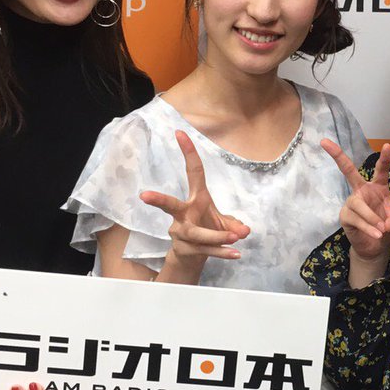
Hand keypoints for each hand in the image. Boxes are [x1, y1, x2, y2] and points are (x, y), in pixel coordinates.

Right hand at [140, 130, 250, 282]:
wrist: (192, 257)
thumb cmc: (207, 230)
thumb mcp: (224, 224)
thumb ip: (234, 225)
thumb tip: (244, 230)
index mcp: (196, 198)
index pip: (193, 172)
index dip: (187, 152)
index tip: (179, 133)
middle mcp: (184, 214)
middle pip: (171, 206)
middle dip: (159, 200)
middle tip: (145, 196)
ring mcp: (181, 232)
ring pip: (196, 234)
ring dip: (216, 236)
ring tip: (235, 238)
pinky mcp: (184, 249)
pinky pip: (205, 250)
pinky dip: (222, 252)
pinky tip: (235, 254)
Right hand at [322, 140, 389, 263]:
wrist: (377, 246)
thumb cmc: (388, 227)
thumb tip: (387, 222)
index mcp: (378, 187)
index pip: (381, 170)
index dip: (384, 158)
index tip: (387, 145)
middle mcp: (362, 191)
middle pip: (348, 171)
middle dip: (337, 155)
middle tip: (324, 141)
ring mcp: (352, 202)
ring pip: (358, 204)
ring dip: (371, 217)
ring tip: (382, 229)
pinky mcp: (345, 216)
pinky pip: (355, 218)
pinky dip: (367, 227)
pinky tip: (376, 234)